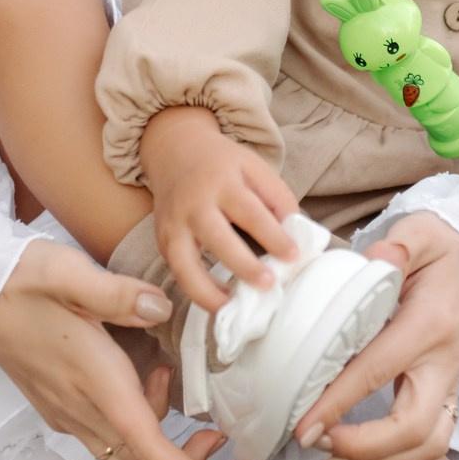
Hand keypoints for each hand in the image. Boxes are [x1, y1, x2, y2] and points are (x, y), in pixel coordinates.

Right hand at [0, 238, 259, 459]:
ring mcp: (67, 410)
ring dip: (170, 455)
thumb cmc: (18, 278)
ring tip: (210, 429)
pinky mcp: (60, 402)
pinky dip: (146, 428)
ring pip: (126, 457)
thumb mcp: (69, 274)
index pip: (150, 450)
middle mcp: (80, 409)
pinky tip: (158, 381)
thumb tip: (162, 310)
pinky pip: (110, 437)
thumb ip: (118, 294)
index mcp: (93, 384)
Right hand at [139, 107, 298, 312]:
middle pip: (217, 238)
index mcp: (221, 181)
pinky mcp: (162, 241)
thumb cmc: (220, 163)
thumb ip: (277, 196)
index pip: (250, 212)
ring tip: (233, 308)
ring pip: (184, 265)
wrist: (173, 150)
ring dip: (208, 292)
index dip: (273, 236)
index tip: (294, 256)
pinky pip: (178, 272)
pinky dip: (196, 291)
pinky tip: (220, 302)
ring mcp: (173, 225)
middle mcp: (194, 204)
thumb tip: (296, 232)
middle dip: (243, 265)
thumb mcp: (253, 166)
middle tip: (269, 286)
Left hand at [293, 212, 458, 459]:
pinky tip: (355, 454)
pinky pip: (428, 442)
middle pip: (415, 429)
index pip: (380, 370)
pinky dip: (393, 459)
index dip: (339, 401)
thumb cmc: (444, 249)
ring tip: (331, 455)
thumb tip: (375, 259)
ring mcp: (449, 384)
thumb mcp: (422, 232)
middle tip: (316, 442)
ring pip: (428, 446)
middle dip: (364, 447)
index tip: (304, 423)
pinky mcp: (446, 395)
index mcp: (430, 324)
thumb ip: (398, 245)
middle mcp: (444, 363)